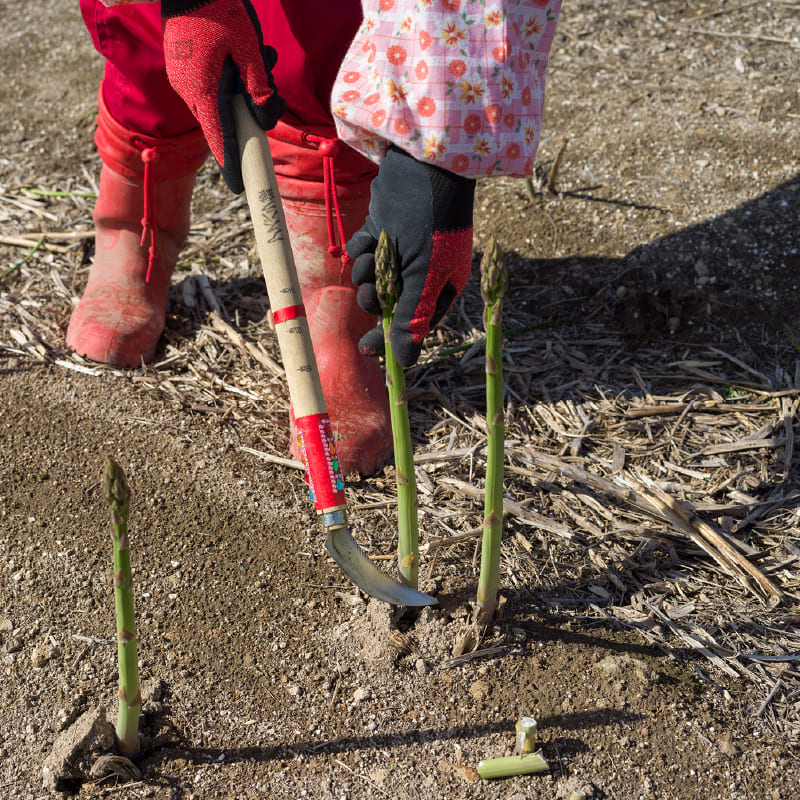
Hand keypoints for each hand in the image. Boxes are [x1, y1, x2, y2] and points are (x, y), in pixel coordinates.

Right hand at [162, 0, 284, 192]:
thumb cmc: (218, 8)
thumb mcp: (248, 47)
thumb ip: (259, 85)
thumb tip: (266, 119)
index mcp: (202, 90)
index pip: (219, 138)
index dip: (231, 163)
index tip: (238, 187)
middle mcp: (189, 91)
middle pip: (225, 122)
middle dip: (252, 113)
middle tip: (274, 93)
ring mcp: (185, 80)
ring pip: (222, 103)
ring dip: (246, 89)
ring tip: (263, 55)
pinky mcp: (186, 70)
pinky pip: (213, 87)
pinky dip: (234, 79)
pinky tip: (249, 53)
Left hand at [347, 146, 475, 366]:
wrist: (423, 169)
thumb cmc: (431, 225)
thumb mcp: (423, 277)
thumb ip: (411, 319)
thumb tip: (405, 362)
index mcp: (441, 286)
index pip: (414, 323)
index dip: (392, 338)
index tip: (369, 351)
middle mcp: (421, 272)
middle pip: (388, 304)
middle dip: (375, 301)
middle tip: (370, 295)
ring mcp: (399, 252)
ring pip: (370, 279)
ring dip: (365, 272)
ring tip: (373, 256)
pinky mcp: (380, 232)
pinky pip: (362, 254)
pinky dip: (360, 251)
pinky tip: (368, 240)